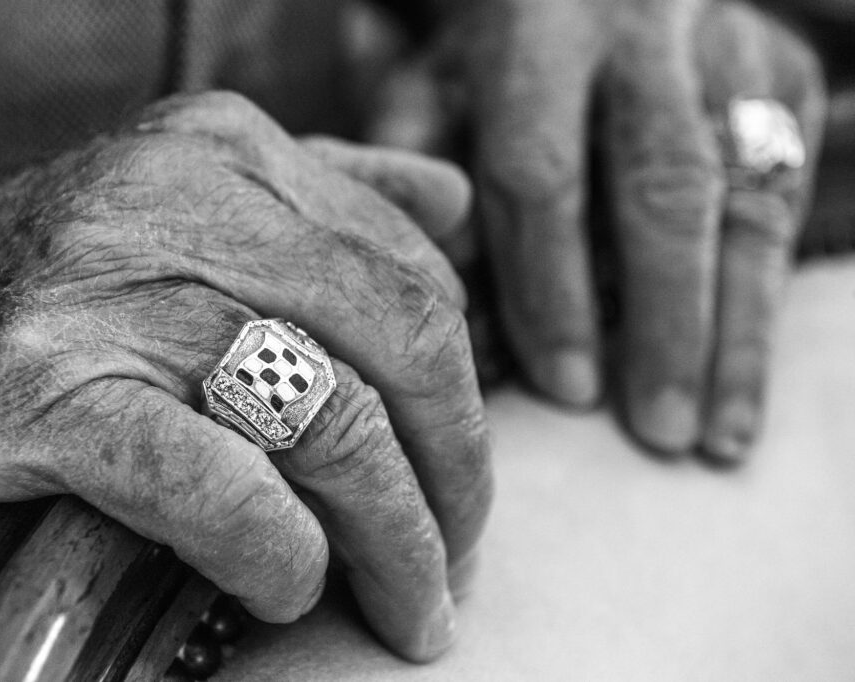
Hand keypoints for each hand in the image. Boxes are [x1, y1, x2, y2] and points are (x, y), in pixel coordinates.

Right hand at [0, 92, 490, 661]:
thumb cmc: (51, 303)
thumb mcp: (188, 215)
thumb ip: (325, 196)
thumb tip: (453, 204)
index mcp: (222, 152)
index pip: (413, 277)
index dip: (464, 398)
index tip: (460, 480)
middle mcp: (166, 199)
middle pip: (397, 343)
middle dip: (456, 471)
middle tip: (455, 563)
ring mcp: (96, 292)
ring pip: (329, 419)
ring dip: (392, 537)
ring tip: (406, 603)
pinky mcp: (34, 397)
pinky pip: (219, 487)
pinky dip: (280, 552)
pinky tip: (288, 585)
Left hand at [437, 0, 825, 459]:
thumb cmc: (486, 53)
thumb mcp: (428, 90)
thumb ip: (423, 181)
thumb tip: (454, 302)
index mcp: (536, 30)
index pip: (543, 175)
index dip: (553, 290)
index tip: (568, 390)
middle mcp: (644, 31)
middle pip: (664, 190)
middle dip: (662, 324)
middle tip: (655, 431)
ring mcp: (727, 48)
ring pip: (747, 201)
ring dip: (736, 332)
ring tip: (720, 437)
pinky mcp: (783, 74)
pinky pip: (783, 197)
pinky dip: (764, 297)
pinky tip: (746, 378)